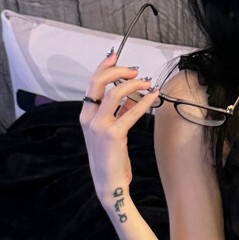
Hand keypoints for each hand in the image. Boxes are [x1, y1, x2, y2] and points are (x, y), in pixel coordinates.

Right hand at [80, 51, 159, 208]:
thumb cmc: (111, 159)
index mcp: (85, 116)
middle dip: (118, 70)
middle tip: (135, 70)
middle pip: (98, 82)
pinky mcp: (113, 134)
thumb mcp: (112, 133)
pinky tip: (153, 96)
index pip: (91, 84)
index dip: (103, 67)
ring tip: (147, 82)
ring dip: (133, 83)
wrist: (109, 183)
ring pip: (114, 92)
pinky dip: (144, 101)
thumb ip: (118, 114)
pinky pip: (130, 111)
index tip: (116, 56)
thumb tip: (132, 97)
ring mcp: (99, 126)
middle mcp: (88, 118)